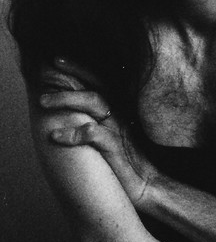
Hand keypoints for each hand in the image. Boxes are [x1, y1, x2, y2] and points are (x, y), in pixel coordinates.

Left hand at [40, 61, 157, 210]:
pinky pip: (93, 134)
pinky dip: (73, 133)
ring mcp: (119, 127)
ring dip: (66, 99)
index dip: (79, 67)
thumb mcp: (114, 130)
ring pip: (93, 102)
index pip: (99, 79)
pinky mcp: (116, 146)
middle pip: (95, 85)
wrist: (146, 182)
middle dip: (69, 77)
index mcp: (119, 105)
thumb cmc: (126, 157)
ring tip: (43, 102)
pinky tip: (56, 135)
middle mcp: (120, 111)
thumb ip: (99, 114)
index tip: (57, 59)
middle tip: (45, 76)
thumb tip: (73, 103)